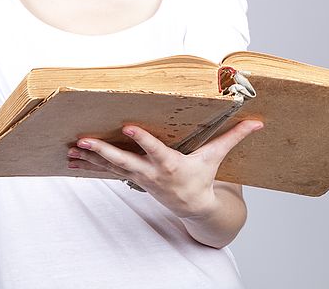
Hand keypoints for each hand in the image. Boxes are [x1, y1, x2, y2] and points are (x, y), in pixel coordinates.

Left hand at [66, 120, 264, 218]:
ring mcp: (138, 177)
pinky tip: (71, 159)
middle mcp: (151, 172)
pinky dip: (89, 166)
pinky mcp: (131, 178)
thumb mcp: (217, 157)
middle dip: (102, 153)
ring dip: (88, 159)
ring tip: (70, 149)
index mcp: (172, 164)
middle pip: (124, 162)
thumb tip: (258, 121)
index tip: (128, 127)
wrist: (192, 206)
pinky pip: (106, 172)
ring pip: (110, 167)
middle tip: (83, 142)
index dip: (142, 140)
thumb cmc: (202, 177)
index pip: (156, 150)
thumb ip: (234, 136)